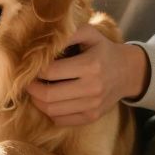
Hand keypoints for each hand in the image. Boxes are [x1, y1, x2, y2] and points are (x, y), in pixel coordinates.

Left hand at [24, 24, 148, 126]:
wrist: (127, 73)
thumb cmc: (103, 50)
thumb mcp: (89, 34)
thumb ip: (68, 33)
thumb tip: (44, 40)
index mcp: (90, 65)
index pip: (50, 72)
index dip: (35, 70)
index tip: (30, 66)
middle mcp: (92, 88)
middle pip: (48, 95)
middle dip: (31, 88)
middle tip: (27, 81)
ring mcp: (93, 105)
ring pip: (52, 110)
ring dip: (38, 101)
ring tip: (37, 90)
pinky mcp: (92, 117)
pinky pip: (61, 120)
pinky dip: (50, 112)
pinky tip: (50, 100)